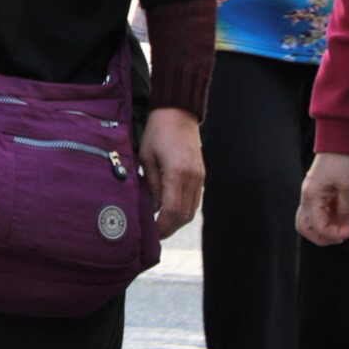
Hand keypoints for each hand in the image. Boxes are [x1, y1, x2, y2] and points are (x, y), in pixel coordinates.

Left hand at [141, 107, 205, 239]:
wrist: (179, 112)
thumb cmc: (158, 132)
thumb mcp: (147, 158)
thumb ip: (152, 185)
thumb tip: (153, 208)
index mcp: (177, 173)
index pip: (171, 211)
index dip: (161, 227)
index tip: (150, 234)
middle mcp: (192, 178)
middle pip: (183, 215)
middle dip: (169, 229)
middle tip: (154, 235)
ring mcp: (199, 177)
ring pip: (191, 211)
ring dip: (177, 222)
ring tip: (161, 226)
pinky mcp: (201, 175)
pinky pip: (194, 200)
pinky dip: (183, 210)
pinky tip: (170, 212)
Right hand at [296, 152, 348, 245]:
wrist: (341, 138)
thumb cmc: (344, 160)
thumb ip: (347, 210)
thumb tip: (345, 224)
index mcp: (312, 197)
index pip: (320, 228)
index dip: (338, 234)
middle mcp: (307, 197)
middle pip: (306, 229)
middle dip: (324, 237)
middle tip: (344, 235)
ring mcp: (311, 195)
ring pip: (310, 222)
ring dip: (325, 229)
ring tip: (344, 226)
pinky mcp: (318, 192)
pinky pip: (319, 212)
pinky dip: (329, 218)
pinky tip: (344, 214)